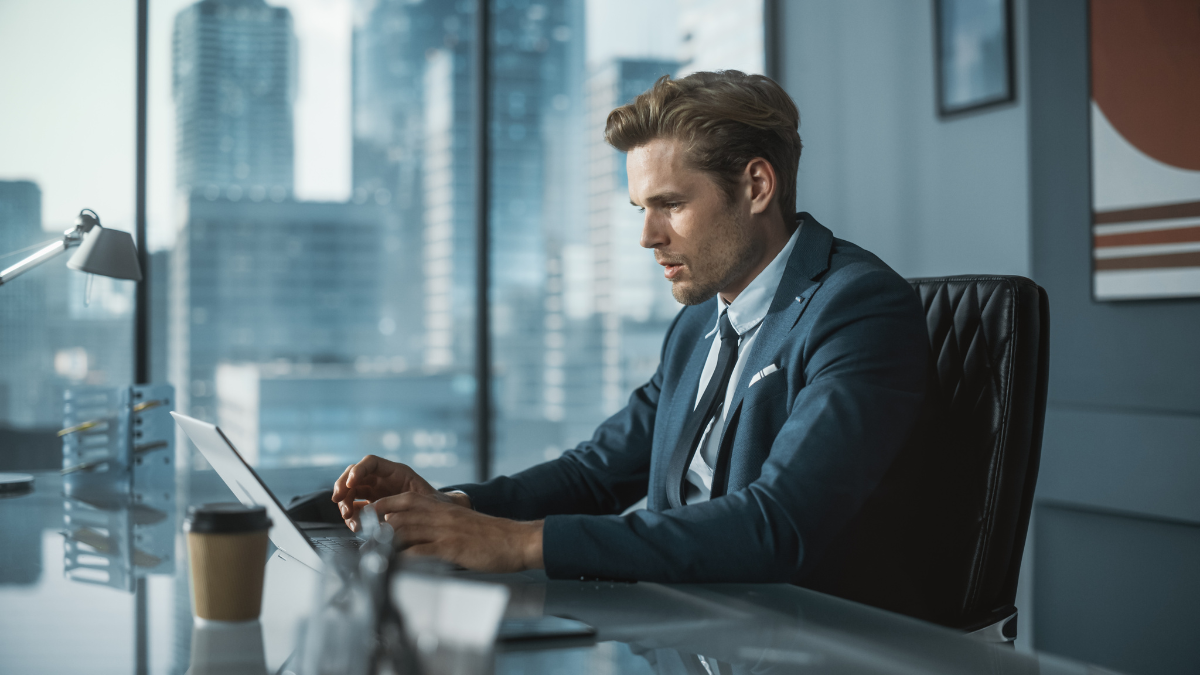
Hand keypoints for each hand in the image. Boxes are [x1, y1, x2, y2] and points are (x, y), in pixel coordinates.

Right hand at [331, 455, 469, 530]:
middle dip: (342, 485)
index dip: (358, 470)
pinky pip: (355, 508)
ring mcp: (376, 492)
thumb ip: (406, 506)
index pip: (371, 462)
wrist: (440, 519)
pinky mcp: (373, 506)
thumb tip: (386, 516)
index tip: (350, 483)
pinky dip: (351, 516)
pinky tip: (355, 526)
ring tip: (349, 519)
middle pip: (354, 474)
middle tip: (337, 500)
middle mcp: (383, 479)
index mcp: (396, 472)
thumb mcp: (425, 502)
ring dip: (345, 504)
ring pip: (351, 491)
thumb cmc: (436, 507)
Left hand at [374, 492, 542, 572]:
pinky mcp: (450, 548)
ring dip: (383, 543)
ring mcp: (443, 531)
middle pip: (397, 514)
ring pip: (403, 530)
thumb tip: (419, 534)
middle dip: (375, 526)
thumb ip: (440, 523)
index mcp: (441, 506)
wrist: (515, 540)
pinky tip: (392, 566)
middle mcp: (439, 514)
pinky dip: (401, 558)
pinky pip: (419, 551)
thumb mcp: (461, 521)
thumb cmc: (490, 534)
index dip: (381, 507)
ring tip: (369, 554)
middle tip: (361, 538)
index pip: (403, 500)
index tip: (367, 516)